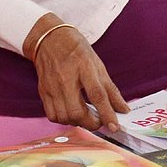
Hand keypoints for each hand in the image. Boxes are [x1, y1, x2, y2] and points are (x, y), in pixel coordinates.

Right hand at [23, 16, 129, 132]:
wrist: (50, 39)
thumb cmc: (76, 50)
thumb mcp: (98, 64)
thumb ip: (110, 89)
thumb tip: (122, 109)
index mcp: (84, 67)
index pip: (97, 94)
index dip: (107, 113)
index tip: (115, 126)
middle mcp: (66, 78)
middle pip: (77, 111)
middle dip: (91, 123)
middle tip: (99, 121)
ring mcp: (52, 86)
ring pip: (64, 116)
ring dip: (78, 122)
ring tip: (86, 116)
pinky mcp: (43, 92)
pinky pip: (52, 115)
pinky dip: (64, 119)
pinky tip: (71, 113)